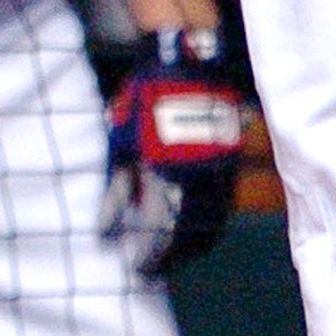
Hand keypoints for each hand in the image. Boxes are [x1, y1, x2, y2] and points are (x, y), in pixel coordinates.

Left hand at [100, 29, 244, 278]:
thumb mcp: (122, 143)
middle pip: (188, 239)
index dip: (148, 258)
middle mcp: (198, 182)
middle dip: (169, 260)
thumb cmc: (146, 101)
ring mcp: (219, 175)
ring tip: (169, 258)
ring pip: (209, 229)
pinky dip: (205, 229)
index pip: (159, 235)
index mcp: (167, 177)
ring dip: (189, 249)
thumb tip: (105, 230)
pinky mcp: (230, 168)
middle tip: (151, 270)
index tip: (135, 270)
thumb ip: (116, 188)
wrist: (191, 64)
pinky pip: (220, 212)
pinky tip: (191, 234)